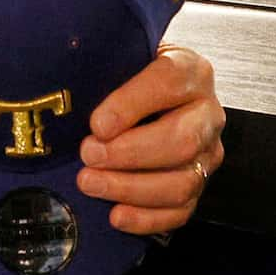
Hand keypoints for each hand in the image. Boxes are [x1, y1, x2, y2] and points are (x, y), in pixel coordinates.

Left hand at [78, 44, 222, 234]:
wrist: (145, 94)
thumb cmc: (127, 74)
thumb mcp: (121, 56)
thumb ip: (105, 64)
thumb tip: (68, 92)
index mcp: (191, 72)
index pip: (168, 83)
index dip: (131, 105)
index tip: (96, 124)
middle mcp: (207, 114)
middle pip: (181, 141)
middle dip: (129, 154)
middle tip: (88, 155)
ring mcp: (206, 154)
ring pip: (182, 182)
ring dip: (131, 188)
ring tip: (90, 183)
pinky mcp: (198, 185)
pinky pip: (180, 211)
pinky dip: (146, 218)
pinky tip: (115, 215)